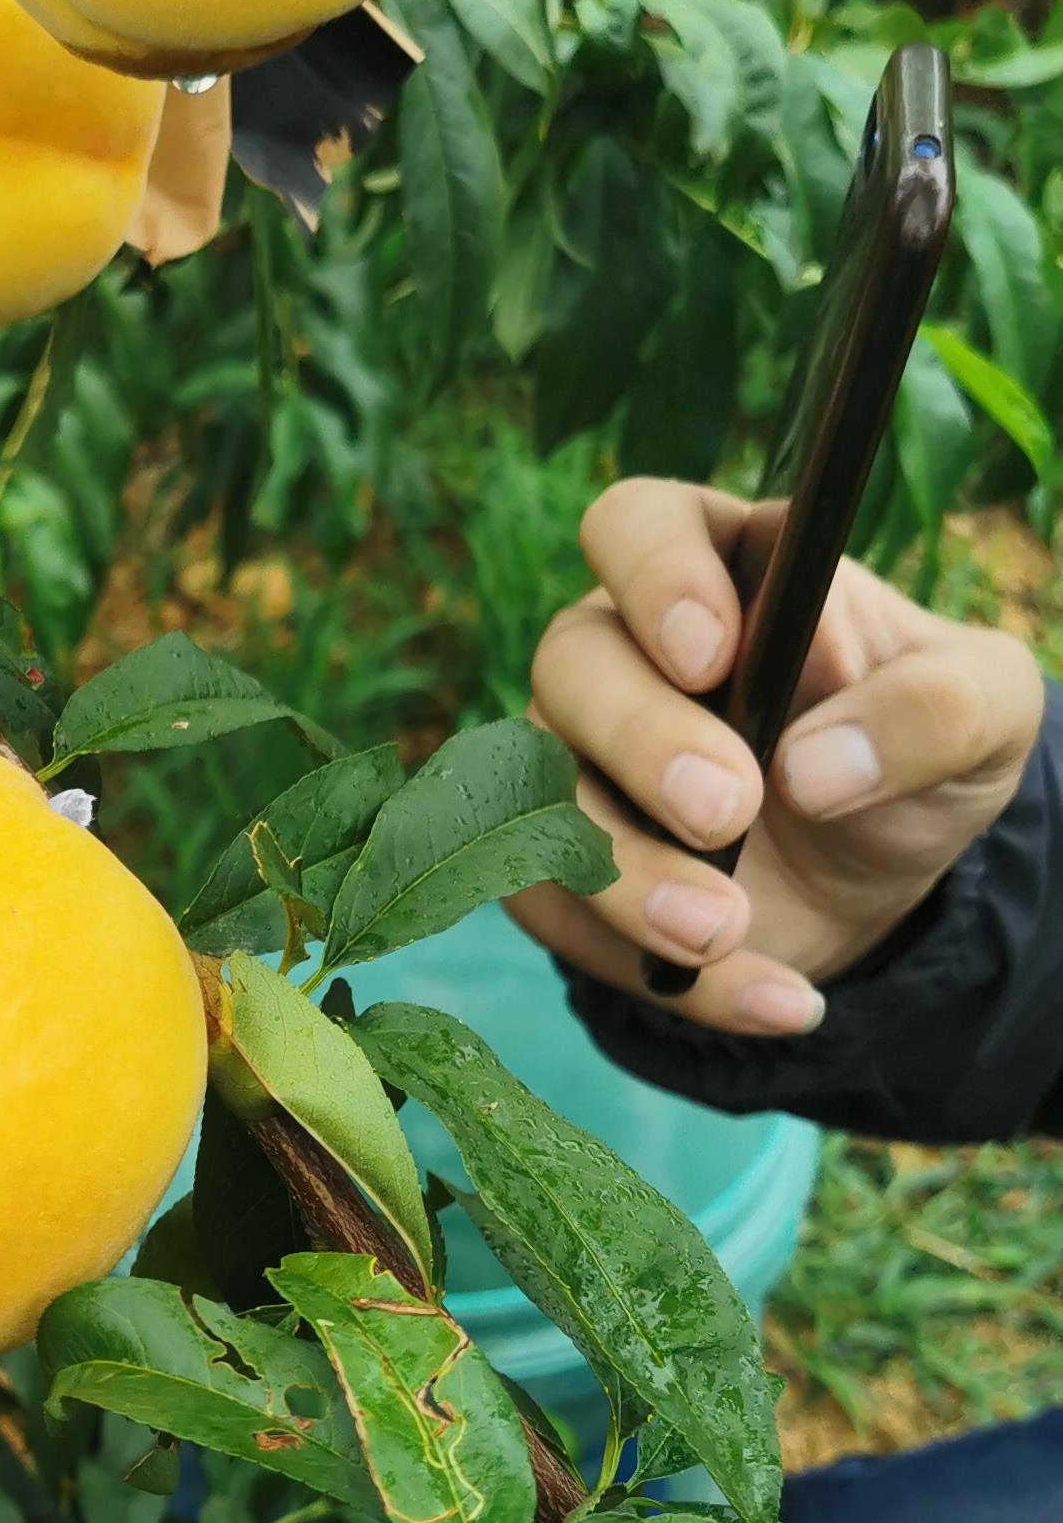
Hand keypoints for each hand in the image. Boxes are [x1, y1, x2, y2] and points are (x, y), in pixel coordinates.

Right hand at [508, 477, 1043, 1033]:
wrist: (879, 881)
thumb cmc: (917, 751)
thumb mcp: (984, 712)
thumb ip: (932, 709)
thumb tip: (819, 767)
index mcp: (719, 569)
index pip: (639, 526)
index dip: (654, 579)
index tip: (712, 656)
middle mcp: (623, 652)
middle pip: (569, 664)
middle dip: (642, 743)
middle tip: (728, 810)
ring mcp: (574, 760)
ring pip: (537, 796)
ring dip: (625, 876)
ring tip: (726, 932)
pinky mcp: (555, 864)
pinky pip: (554, 909)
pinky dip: (646, 966)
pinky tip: (767, 996)